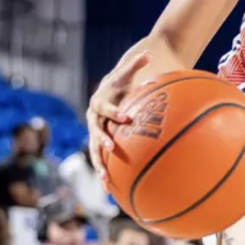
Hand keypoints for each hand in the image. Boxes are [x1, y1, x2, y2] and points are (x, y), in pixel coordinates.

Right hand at [87, 51, 152, 184]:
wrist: (107, 94)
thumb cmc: (121, 84)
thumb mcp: (127, 73)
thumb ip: (136, 64)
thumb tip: (150, 52)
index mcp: (99, 102)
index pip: (106, 107)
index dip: (115, 112)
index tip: (126, 118)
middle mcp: (94, 120)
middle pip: (95, 132)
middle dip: (102, 141)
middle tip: (111, 149)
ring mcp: (95, 134)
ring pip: (94, 151)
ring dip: (99, 165)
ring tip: (105, 180)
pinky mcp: (99, 145)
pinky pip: (101, 161)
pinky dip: (105, 174)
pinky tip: (110, 192)